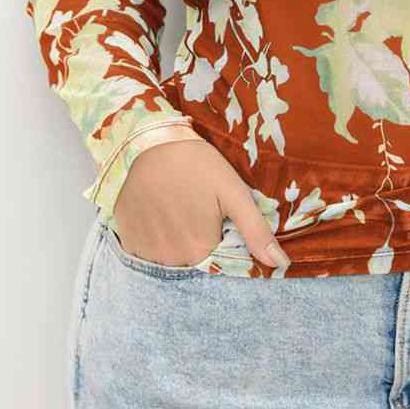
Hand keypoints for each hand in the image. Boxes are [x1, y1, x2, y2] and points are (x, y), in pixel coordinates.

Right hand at [111, 138, 290, 269]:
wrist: (144, 143)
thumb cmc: (194, 164)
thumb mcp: (233, 192)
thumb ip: (256, 231)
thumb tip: (281, 265)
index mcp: (201, 250)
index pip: (219, 260)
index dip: (219, 239)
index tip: (214, 217)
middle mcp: (172, 260)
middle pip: (194, 260)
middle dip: (198, 241)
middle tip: (195, 207)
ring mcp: (147, 253)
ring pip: (170, 257)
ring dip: (176, 241)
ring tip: (177, 208)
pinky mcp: (128, 242)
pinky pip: (147, 251)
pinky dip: (154, 238)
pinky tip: (158, 212)